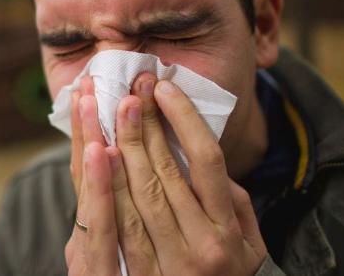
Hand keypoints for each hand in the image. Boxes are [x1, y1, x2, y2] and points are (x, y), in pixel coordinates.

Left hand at [66, 75, 266, 274]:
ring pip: (137, 194)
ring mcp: (171, 265)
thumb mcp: (247, 240)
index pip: (206, 161)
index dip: (184, 120)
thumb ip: (229, 200)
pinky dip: (104, 187)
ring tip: (104, 107)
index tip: (163, 88)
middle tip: (128, 87)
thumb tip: (200, 154)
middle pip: (165, 172)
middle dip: (142, 125)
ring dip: (118, 145)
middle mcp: (203, 247)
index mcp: (230, 230)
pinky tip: (97, 154)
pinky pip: (117, 226)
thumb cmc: (234, 274)